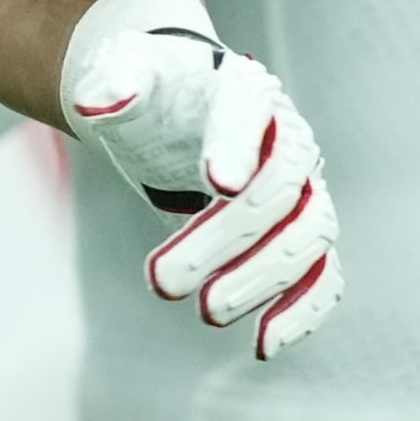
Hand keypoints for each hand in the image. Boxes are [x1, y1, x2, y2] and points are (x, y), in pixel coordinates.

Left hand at [65, 0, 340, 360]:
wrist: (181, 110)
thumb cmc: (157, 94)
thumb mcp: (128, 76)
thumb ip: (115, 84)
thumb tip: (97, 101)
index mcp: (246, 89)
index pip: (250, 111)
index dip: (238, 146)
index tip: (218, 183)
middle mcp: (289, 138)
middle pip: (277, 188)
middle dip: (223, 238)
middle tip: (161, 281)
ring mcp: (304, 188)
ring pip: (308, 235)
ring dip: (261, 279)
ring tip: (207, 314)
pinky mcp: (302, 233)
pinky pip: (322, 273)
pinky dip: (303, 310)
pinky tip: (264, 344)